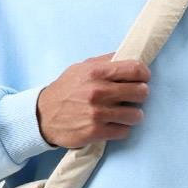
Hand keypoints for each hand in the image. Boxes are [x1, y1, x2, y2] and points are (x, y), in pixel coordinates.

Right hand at [36, 55, 150, 149]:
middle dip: (140, 94)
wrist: (43, 115)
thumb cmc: (66, 90)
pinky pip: (124, 131)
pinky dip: (122, 129)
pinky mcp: (96, 132)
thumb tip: (127, 55)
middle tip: (134, 97)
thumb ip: (105, 62)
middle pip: (140, 92)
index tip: (143, 78)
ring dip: (133, 115)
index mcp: (96, 72)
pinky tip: (114, 124)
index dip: (144, 74)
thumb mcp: (81, 68)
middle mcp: (98, 92)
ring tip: (126, 113)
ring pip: (136, 115)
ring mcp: (98, 113)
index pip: (135, 69)